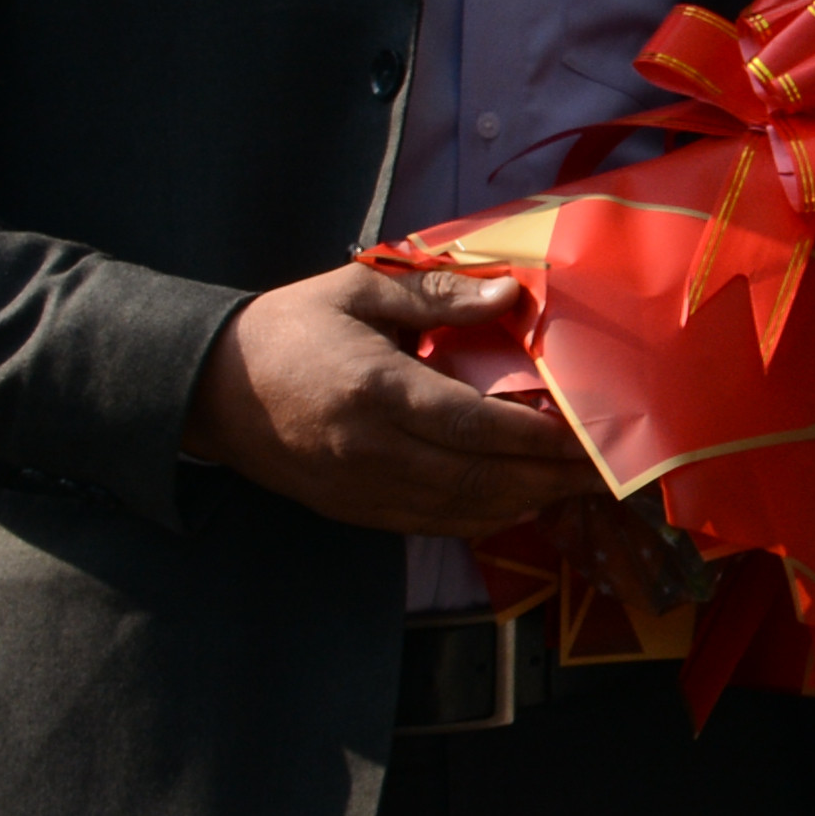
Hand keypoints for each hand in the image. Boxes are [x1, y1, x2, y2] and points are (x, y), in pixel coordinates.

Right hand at [184, 261, 601, 534]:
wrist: (206, 387)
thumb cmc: (288, 328)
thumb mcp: (358, 291)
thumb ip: (438, 296)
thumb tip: (511, 294)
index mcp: (377, 392)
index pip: (476, 426)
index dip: (538, 437)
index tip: (589, 433)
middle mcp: (371, 451)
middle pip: (479, 479)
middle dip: (550, 478)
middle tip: (608, 470)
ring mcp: (359, 488)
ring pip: (459, 512)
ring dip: (525, 503)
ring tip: (576, 488)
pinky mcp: (351, 510)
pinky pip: (430, 524)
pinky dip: (482, 518)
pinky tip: (518, 502)